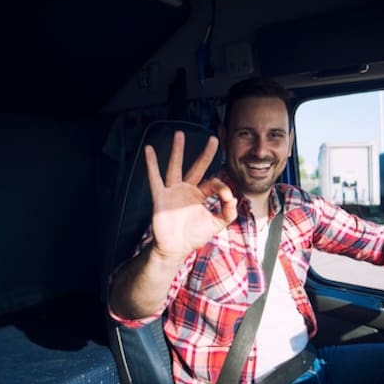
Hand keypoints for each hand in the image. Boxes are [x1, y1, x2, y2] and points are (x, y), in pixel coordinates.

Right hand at [145, 131, 237, 262]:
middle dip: (205, 154)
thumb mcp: (216, 224)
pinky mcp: (160, 197)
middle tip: (214, 139)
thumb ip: (228, 213)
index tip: (227, 197)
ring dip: (177, 151)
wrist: (174, 250)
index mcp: (199, 195)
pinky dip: (151, 165)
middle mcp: (186, 190)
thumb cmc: (193, 236)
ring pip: (175, 167)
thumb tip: (235, 199)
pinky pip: (155, 179)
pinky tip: (149, 150)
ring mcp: (173, 192)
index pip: (213, 184)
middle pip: (197, 167)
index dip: (223, 188)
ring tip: (179, 133)